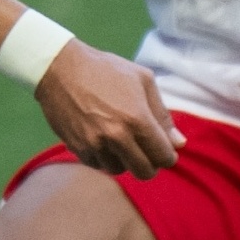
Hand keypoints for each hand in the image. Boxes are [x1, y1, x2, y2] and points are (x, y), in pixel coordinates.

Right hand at [33, 41, 183, 179]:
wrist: (59, 68)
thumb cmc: (106, 69)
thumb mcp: (143, 80)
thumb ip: (163, 115)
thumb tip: (180, 143)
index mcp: (137, 119)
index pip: (163, 157)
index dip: (167, 154)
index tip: (162, 147)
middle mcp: (117, 136)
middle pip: (144, 172)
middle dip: (149, 163)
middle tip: (144, 148)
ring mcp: (95, 145)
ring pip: (120, 170)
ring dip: (125, 160)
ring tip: (120, 140)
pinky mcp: (77, 148)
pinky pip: (98, 165)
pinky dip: (105, 157)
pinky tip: (103, 139)